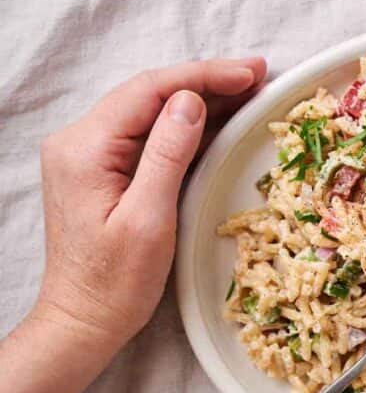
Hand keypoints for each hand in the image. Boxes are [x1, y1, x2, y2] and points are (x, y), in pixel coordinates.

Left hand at [34, 58, 266, 348]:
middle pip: (150, 94)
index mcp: (86, 147)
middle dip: (206, 80)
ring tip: (248, 90)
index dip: (203, 75)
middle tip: (258, 74)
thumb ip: (167, 154)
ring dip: (200, 99)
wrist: (84, 319)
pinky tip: (219, 118)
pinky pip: (149, 134)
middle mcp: (80, 141)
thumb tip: (191, 102)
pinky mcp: (103, 170)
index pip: (150, 91)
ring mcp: (90, 155)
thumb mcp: (148, 219)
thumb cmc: (116, 281)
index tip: (249, 72)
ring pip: (152, 111)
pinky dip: (187, 125)